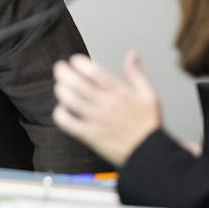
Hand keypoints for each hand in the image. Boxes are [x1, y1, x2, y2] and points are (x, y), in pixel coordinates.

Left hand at [52, 50, 161, 167]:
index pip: (95, 72)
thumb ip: (137, 73)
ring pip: (71, 101)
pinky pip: (69, 123)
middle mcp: (107, 105)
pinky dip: (61, 114)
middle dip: (65, 72)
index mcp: (120, 93)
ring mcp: (97, 120)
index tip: (74, 60)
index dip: (81, 63)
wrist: (149, 154)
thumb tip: (132, 53)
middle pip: (79, 84)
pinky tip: (61, 109)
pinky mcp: (90, 136)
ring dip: (61, 91)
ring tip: (59, 86)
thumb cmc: (149, 124)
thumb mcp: (149, 94)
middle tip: (59, 67)